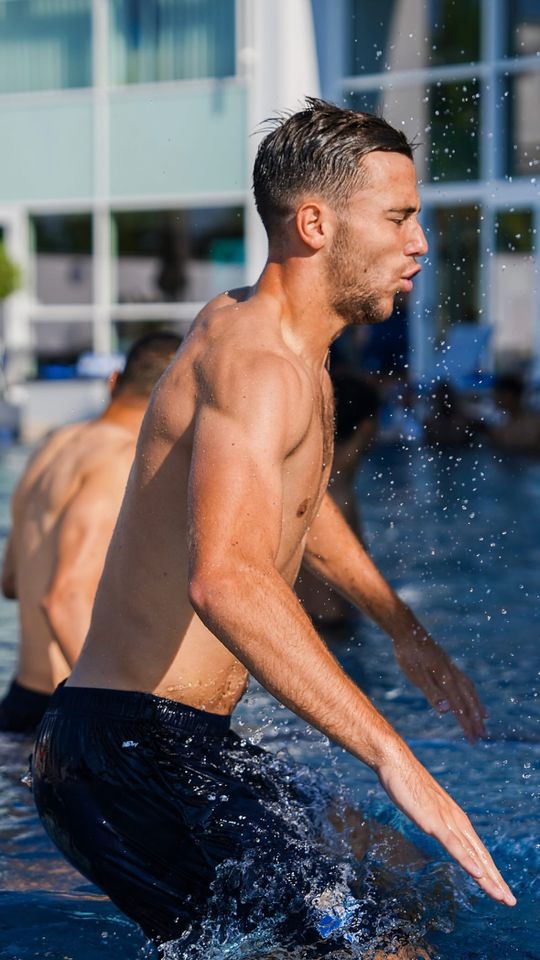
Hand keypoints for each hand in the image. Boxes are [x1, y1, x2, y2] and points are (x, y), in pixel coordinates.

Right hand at [378, 745, 515, 906]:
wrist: (397, 763)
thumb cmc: (409, 783)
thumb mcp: (426, 807)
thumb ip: (435, 819)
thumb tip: (439, 829)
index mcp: (456, 819)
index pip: (477, 850)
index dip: (490, 871)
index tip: (500, 889)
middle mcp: (457, 821)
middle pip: (480, 855)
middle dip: (495, 880)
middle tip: (509, 901)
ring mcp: (446, 821)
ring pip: (472, 854)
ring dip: (488, 877)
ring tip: (500, 896)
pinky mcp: (433, 821)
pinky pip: (453, 845)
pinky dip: (467, 860)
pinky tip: (477, 874)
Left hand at [392, 631, 486, 742]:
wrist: (406, 629)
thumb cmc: (408, 654)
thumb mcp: (416, 676)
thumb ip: (431, 693)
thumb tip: (446, 711)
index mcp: (446, 680)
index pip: (460, 708)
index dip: (466, 725)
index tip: (473, 741)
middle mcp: (453, 674)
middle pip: (469, 700)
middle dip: (476, 719)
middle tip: (483, 736)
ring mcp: (451, 668)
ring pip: (469, 690)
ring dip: (477, 706)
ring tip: (484, 718)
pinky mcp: (447, 664)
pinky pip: (465, 682)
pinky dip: (471, 692)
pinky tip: (468, 694)